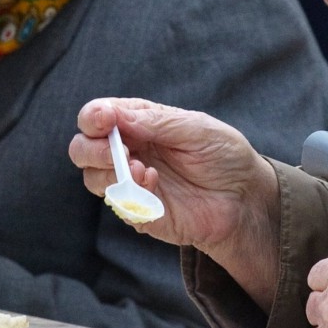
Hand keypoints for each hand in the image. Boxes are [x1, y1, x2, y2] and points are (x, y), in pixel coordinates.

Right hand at [70, 98, 279, 308]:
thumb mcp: (197, 128)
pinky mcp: (139, 212)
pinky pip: (118, 205)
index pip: (98, 116)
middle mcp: (129, 151)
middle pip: (82, 148)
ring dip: (110, 173)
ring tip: (143, 171)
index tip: (103, 120)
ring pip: (92, 178)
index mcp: (139, 123)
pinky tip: (155, 187)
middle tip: (115, 151)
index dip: (94, 117)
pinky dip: (131, 196)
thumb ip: (157, 122)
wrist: (245, 199)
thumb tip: (116, 117)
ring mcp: (131, 183)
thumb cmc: (224, 156)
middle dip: (90, 148)